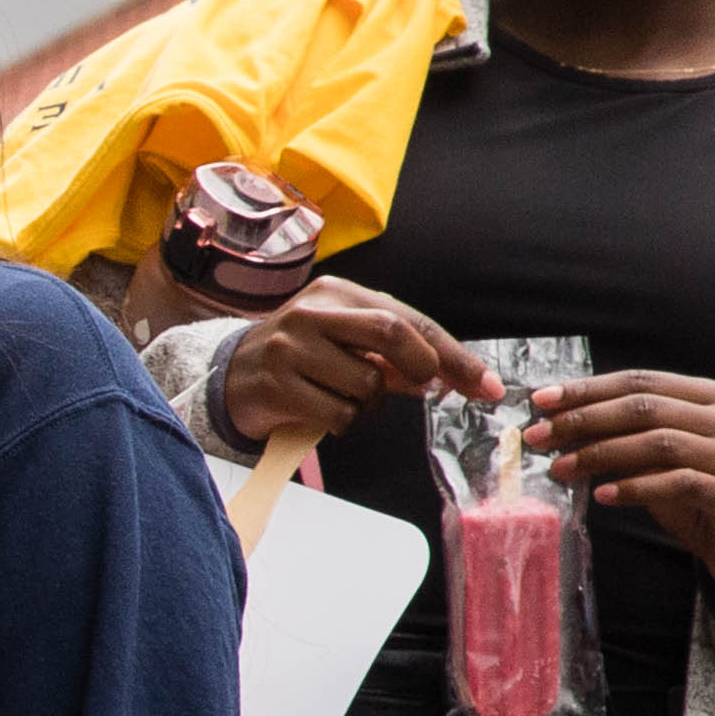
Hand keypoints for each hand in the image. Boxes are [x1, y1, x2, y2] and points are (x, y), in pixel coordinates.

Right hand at [221, 277, 495, 446]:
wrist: (228, 377)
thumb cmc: (301, 359)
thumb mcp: (346, 344)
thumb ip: (394, 356)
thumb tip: (450, 378)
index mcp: (336, 293)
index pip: (408, 319)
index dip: (452, 355)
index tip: (486, 385)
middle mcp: (311, 312)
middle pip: (392, 333)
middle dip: (422, 368)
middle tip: (426, 390)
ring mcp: (290, 347)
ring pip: (366, 385)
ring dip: (370, 404)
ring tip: (343, 398)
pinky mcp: (276, 385)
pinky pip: (339, 415)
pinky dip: (344, 422)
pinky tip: (322, 412)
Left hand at [527, 370, 714, 607]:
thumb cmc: (700, 497)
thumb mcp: (660, 460)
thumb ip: (625, 437)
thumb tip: (559, 426)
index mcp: (712, 397)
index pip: (640, 381)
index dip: (587, 389)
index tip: (541, 401)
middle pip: (645, 408)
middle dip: (584, 420)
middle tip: (538, 436)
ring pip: (660, 442)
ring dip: (601, 453)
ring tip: (560, 468)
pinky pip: (680, 483)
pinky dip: (636, 488)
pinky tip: (602, 495)